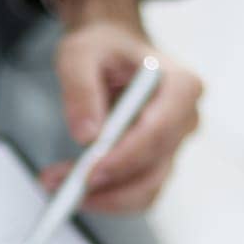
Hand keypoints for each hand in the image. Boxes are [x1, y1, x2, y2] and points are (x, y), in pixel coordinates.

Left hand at [47, 0, 203, 213]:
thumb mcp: (81, 53)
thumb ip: (81, 88)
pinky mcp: (157, 163)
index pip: (159, 131)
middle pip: (154, 169)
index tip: (89, 172)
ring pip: (146, 190)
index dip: (125, 157)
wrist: (113, 51)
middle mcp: (185, 120)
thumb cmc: (103, 47)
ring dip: (103, 197)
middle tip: (64, 186)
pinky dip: (105, 196)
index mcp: (181, 85)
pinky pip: (136, 193)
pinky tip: (72, 185)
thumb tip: (87, 135)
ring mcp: (174, 145)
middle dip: (109, 185)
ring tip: (58, 184)